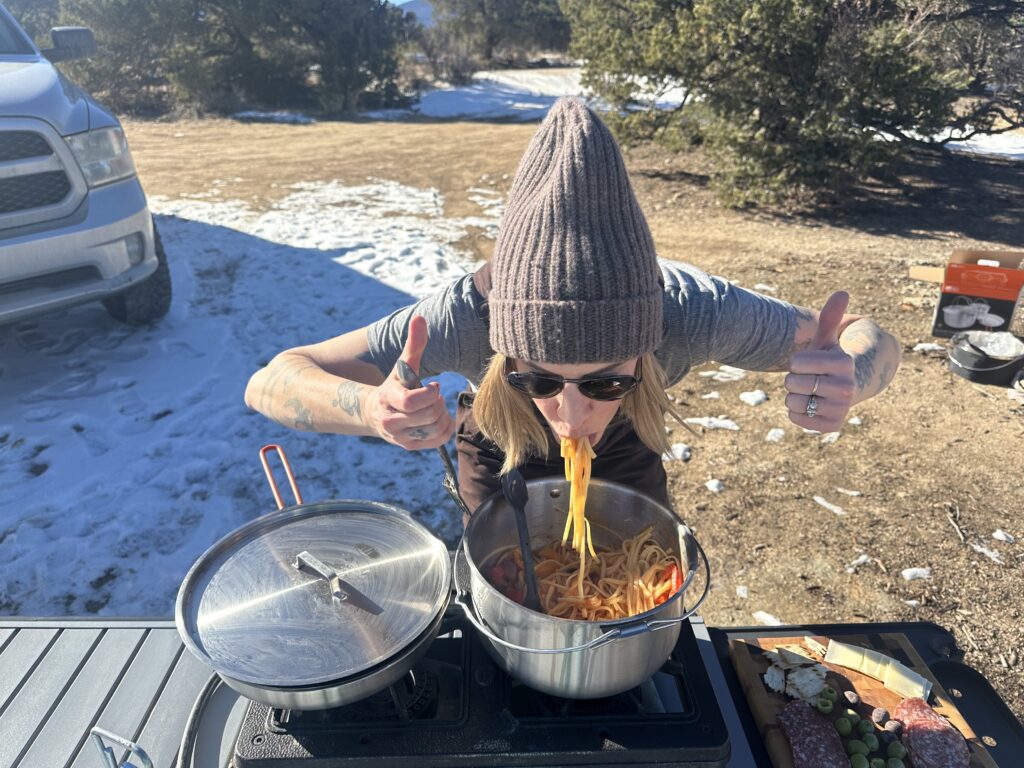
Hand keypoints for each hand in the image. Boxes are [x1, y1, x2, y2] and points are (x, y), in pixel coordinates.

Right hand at [366, 315, 454, 449]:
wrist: (376, 412)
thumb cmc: (396, 384)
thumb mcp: (403, 364)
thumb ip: (414, 343)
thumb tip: (420, 317)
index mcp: (388, 398)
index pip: (412, 402)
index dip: (430, 393)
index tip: (433, 385)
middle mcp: (391, 421)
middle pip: (428, 415)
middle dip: (438, 402)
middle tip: (435, 396)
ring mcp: (399, 436)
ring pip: (434, 430)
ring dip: (443, 416)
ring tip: (436, 406)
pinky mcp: (409, 446)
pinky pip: (437, 442)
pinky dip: (445, 429)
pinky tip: (439, 418)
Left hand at [784, 292, 854, 432]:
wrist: (844, 389)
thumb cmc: (828, 360)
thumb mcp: (827, 339)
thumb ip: (830, 317)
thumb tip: (842, 292)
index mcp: (843, 363)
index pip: (796, 362)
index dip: (796, 362)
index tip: (809, 362)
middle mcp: (846, 387)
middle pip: (792, 382)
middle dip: (794, 378)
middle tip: (810, 377)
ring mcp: (840, 409)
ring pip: (792, 401)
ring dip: (794, 395)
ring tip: (811, 391)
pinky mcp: (831, 425)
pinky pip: (795, 417)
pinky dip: (796, 411)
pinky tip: (811, 404)